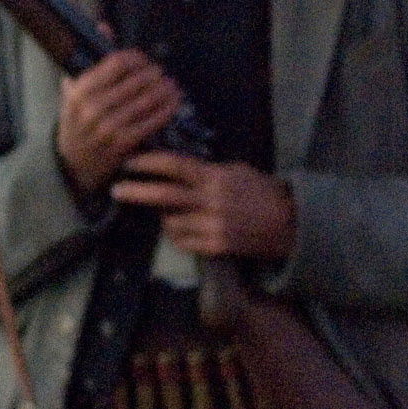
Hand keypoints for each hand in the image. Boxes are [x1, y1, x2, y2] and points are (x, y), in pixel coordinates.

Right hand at [56, 49, 185, 195]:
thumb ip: (91, 59)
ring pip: (146, 100)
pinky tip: (173, 101)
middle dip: (153, 73)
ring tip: (172, 84)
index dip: (135, 58)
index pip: (115, 63)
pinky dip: (166, 109)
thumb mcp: (74, 90)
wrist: (72, 162)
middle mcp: (92, 108)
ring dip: (164, 89)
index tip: (142, 59)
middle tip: (160, 71)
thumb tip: (104, 26)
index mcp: (78, 91)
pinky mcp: (124, 142)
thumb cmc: (76, 121)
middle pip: (135, 80)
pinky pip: (152, 120)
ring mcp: (108, 126)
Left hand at [110, 151, 296, 260]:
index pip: (174, 165)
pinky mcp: (216, 247)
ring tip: (164, 213)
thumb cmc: (262, 191)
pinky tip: (179, 229)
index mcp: (215, 177)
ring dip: (162, 218)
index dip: (148, 162)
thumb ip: (206, 171)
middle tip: (115, 190)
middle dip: (135, 192)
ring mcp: (213, 226)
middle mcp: (211, 201)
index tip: (128, 161)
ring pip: (169, 223)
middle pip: (163, 195)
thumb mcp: (236, 171)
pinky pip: (182, 241)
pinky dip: (176, 235)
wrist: (292, 223)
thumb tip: (174, 167)